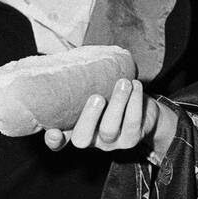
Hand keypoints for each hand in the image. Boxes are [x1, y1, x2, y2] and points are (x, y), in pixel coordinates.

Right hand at [43, 78, 160, 152]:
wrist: (144, 112)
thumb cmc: (112, 95)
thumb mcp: (94, 91)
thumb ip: (81, 82)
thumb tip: (69, 55)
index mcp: (75, 129)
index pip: (59, 143)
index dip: (54, 140)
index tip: (53, 131)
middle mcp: (91, 139)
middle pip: (82, 139)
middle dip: (89, 117)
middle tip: (97, 97)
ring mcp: (111, 142)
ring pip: (109, 129)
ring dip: (117, 103)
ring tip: (123, 82)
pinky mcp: (131, 139)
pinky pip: (132, 123)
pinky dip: (134, 102)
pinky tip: (135, 85)